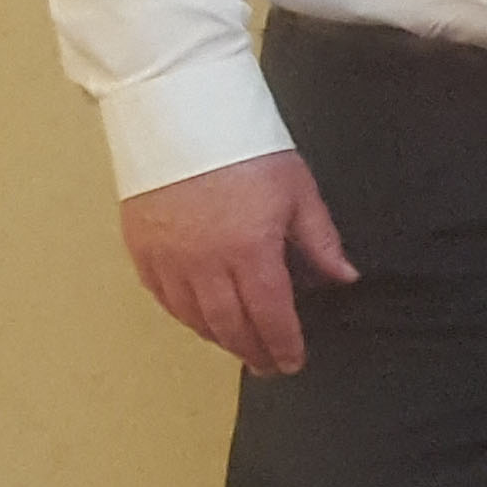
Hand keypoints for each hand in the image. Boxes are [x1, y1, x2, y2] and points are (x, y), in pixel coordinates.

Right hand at [118, 152, 356, 373]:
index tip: (293, 362)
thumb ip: (321, 242)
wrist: (181, 120)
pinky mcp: (141, 250)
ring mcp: (168, 260)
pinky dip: (186, 317)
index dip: (283, 344)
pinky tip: (201, 321)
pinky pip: (164, 299)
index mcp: (251, 251)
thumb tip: (345, 278)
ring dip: (220, 339)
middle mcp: (206, 264)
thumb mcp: (298, 192)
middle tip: (267, 366)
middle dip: (253, 351)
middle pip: (230, 325)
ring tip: (240, 348)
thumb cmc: (248, 151)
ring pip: (194, 318)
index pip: (271, 315)